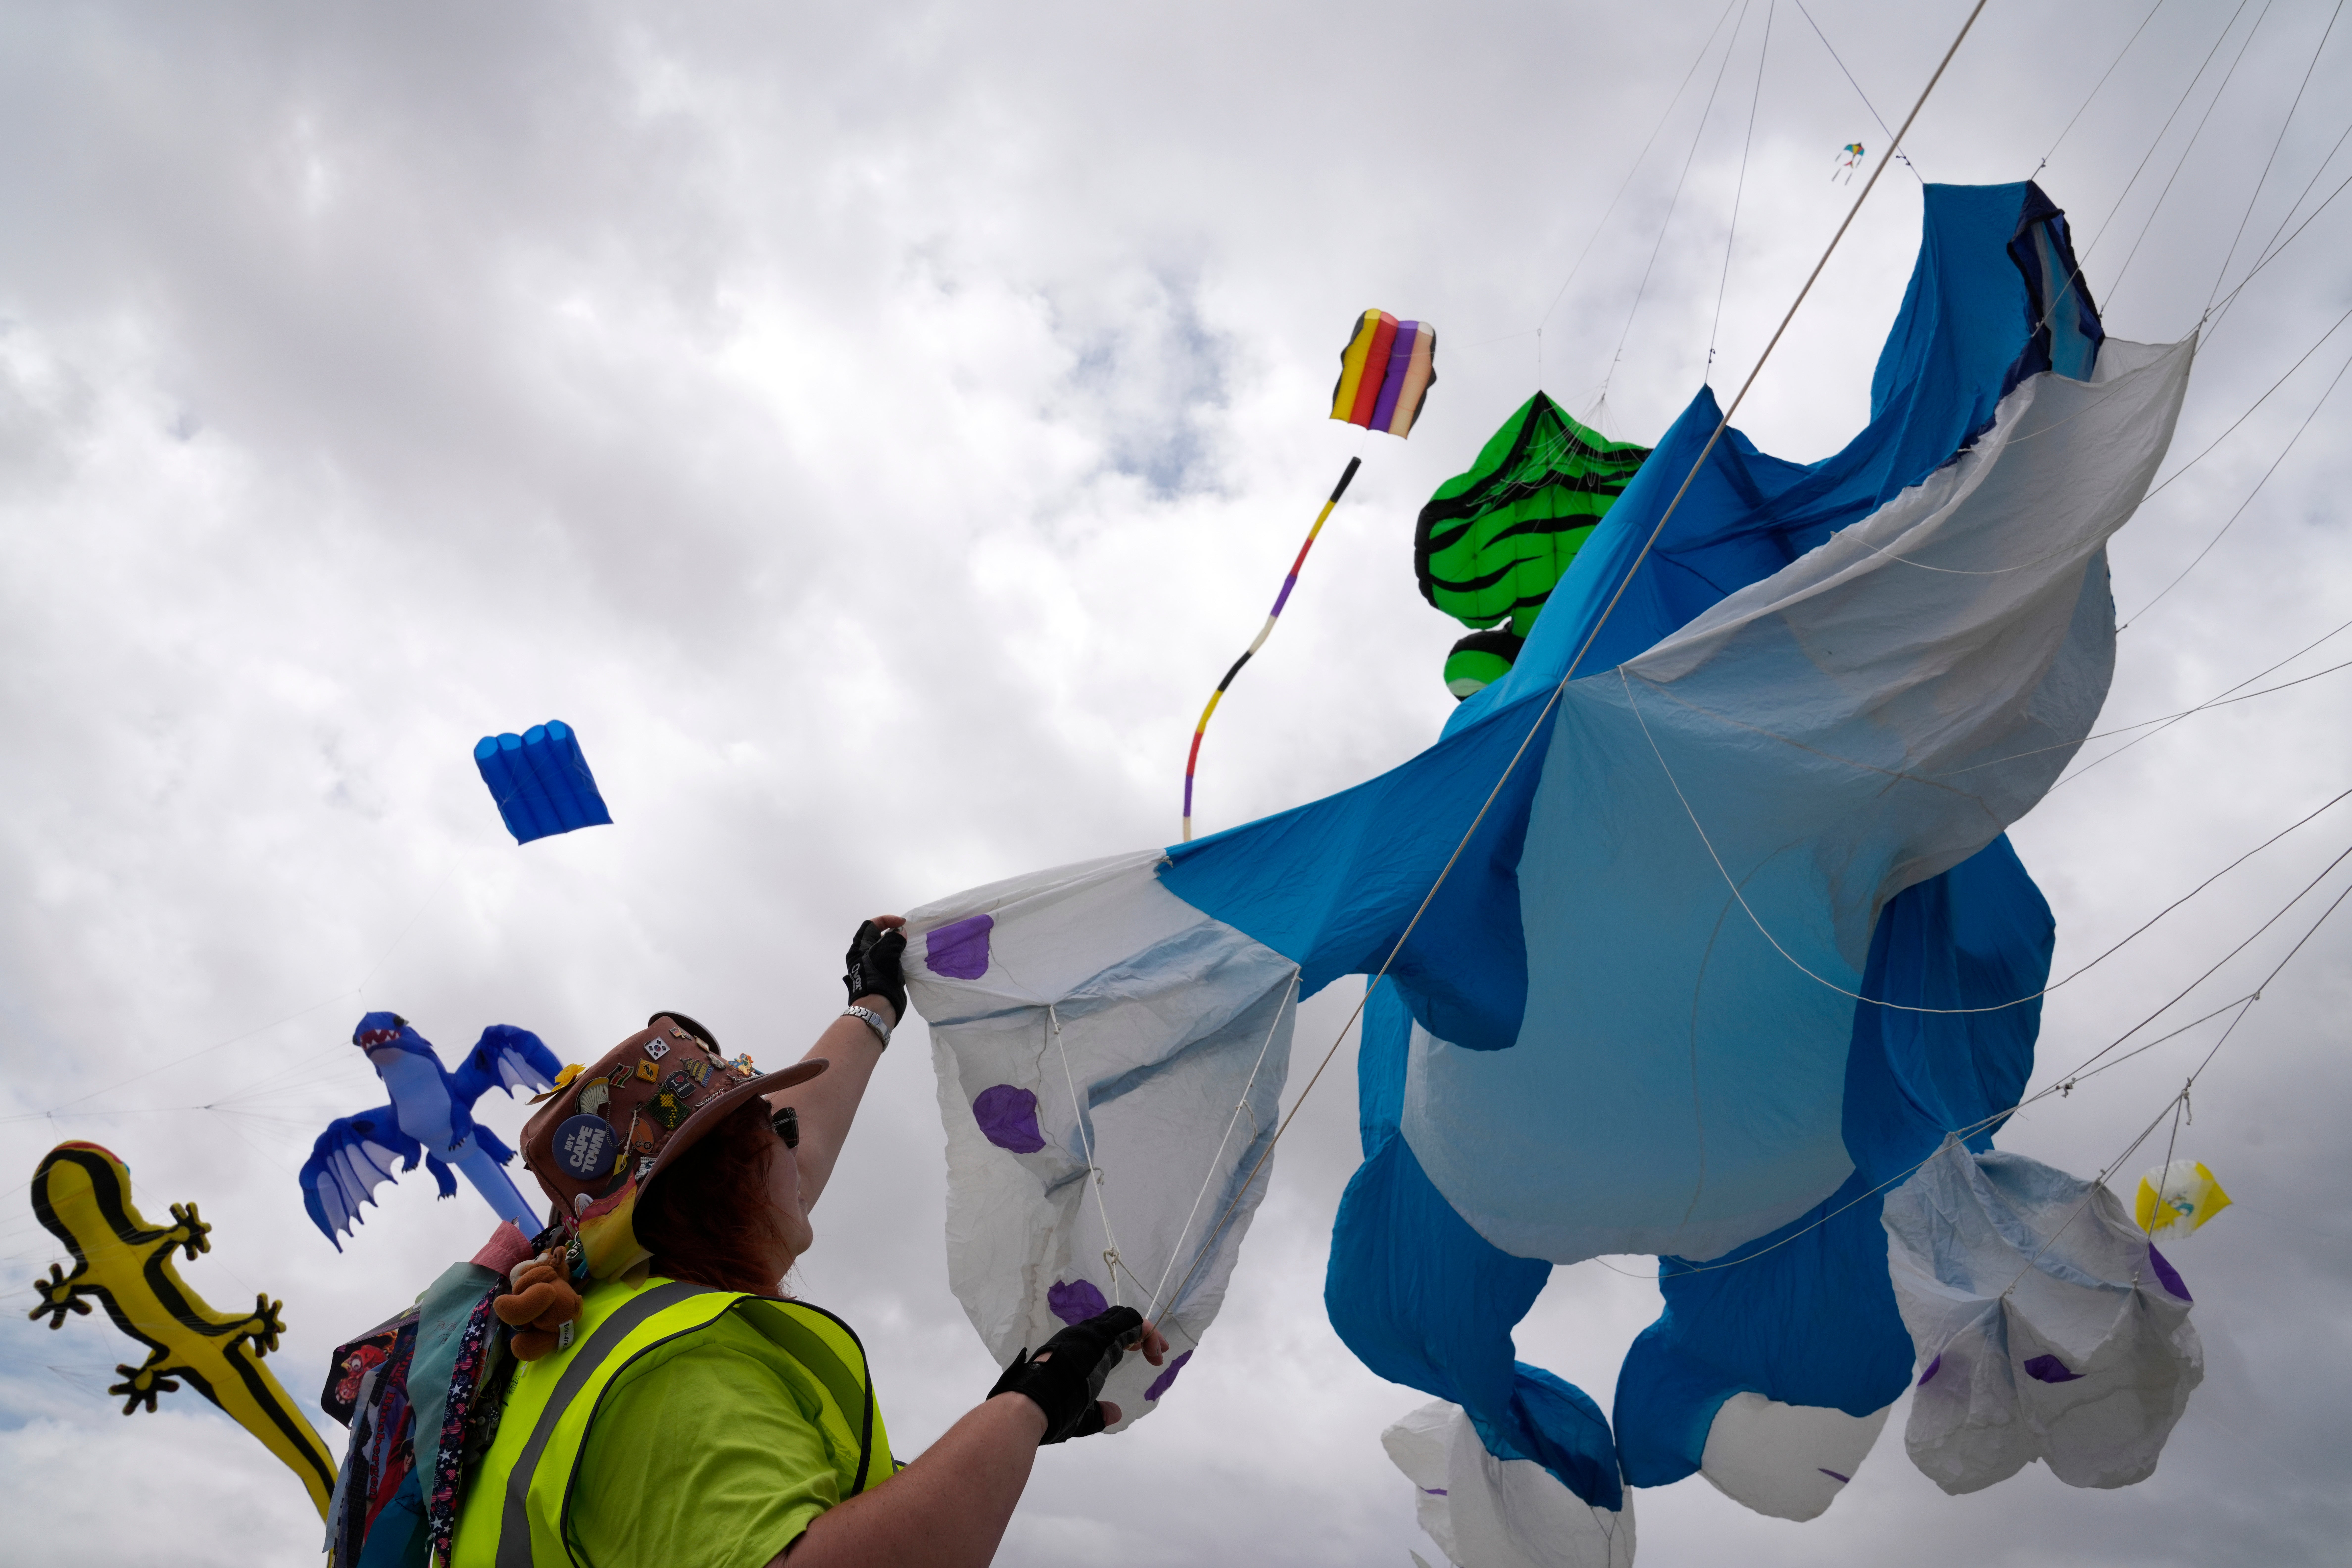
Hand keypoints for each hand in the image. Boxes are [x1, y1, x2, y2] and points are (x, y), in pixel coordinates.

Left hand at [843, 915, 907, 1025]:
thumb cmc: (878, 975)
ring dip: (897, 946)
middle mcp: (863, 956)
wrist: (877, 1006)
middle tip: (906, 934)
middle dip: (892, 933)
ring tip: (909, 946)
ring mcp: (872, 967)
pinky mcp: (881, 977)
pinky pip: (891, 962)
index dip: (886, 920)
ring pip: (885, 950)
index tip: (902, 924)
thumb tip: (900, 934)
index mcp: (859, 948)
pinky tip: (908, 959)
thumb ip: (894, 937)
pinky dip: (899, 958)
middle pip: (878, 937)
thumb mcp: (886, 951)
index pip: (871, 925)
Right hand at [985, 1307, 1165, 1441]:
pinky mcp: (1099, 1336)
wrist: (1032, 1404)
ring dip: (1145, 1333)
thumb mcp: (1079, 1414)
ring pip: (1123, 1318)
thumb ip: (1097, 1413)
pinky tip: (1154, 1350)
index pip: (1104, 1335)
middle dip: (1139, 1334)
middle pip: (1115, 1322)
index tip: (1144, 1356)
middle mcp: (1082, 1337)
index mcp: (1075, 1352)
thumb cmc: (1050, 1412)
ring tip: (1159, 1352)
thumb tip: (1115, 1413)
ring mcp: (1089, 1334)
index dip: (1126, 1342)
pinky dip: (1146, 1331)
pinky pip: (1129, 1322)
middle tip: (1157, 1353)